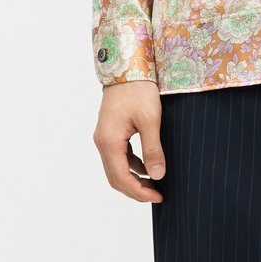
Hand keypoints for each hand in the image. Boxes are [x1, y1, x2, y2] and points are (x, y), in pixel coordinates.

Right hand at [93, 79, 165, 202]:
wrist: (127, 64)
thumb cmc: (139, 89)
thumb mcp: (150, 119)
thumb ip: (153, 149)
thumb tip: (158, 175)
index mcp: (109, 141)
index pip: (121, 178)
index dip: (139, 192)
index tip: (158, 196)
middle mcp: (102, 141)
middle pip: (115, 177)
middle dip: (136, 189)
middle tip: (157, 194)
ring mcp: (104, 136)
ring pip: (116, 167)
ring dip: (133, 178)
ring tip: (154, 182)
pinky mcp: (110, 130)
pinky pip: (118, 155)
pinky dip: (131, 164)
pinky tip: (146, 164)